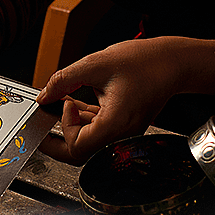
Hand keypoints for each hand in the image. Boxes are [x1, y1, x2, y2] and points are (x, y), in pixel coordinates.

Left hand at [37, 37, 180, 164]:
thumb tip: (44, 96)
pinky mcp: (122, 124)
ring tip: (60, 101)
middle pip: (80, 152)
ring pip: (87, 140)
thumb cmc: (144, 62)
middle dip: (57, 139)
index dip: (64, 126)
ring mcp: (122, 131)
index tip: (63, 104)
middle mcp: (120, 135)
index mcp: (116, 124)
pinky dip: (82, 117)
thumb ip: (64, 80)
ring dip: (70, 123)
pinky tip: (73, 101)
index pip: (78, 146)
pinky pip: (96, 128)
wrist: (173, 62)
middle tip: (42, 125)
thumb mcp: (95, 64)